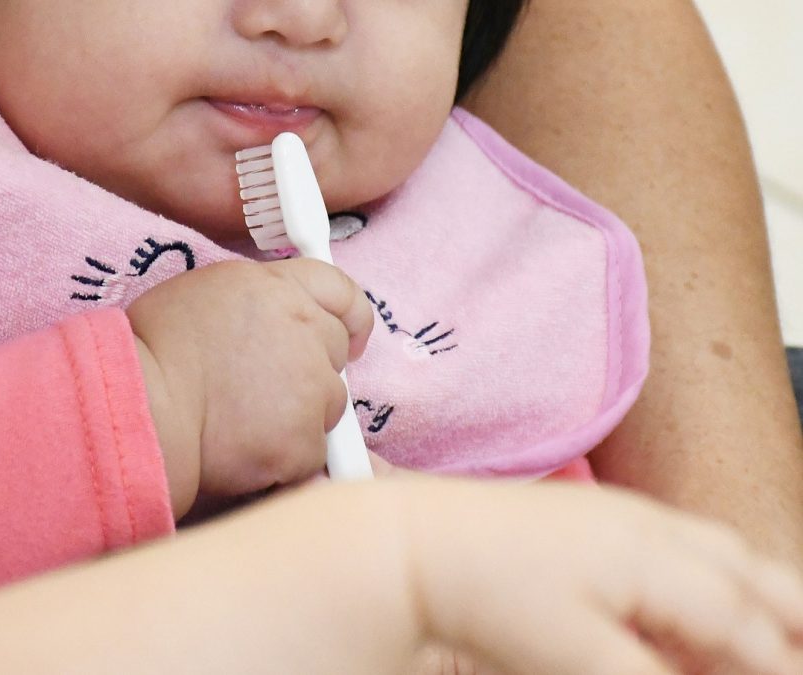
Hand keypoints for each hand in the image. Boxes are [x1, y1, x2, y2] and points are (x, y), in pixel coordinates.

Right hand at [127, 259, 373, 517]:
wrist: (138, 410)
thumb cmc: (149, 353)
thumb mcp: (202, 293)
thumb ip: (255, 303)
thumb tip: (275, 320)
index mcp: (275, 288)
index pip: (340, 291)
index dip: (349, 317)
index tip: (350, 338)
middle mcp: (303, 329)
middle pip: (335, 351)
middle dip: (310, 371)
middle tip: (260, 390)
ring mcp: (311, 387)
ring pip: (328, 407)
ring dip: (298, 417)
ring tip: (242, 422)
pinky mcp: (304, 441)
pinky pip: (310, 453)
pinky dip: (285, 458)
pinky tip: (244, 450)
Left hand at [394, 478, 802, 673]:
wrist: (423, 542)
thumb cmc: (493, 594)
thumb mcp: (579, 658)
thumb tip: (696, 674)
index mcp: (655, 562)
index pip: (743, 623)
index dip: (776, 659)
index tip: (787, 670)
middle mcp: (649, 527)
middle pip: (744, 572)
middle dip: (786, 613)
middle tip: (798, 644)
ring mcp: (621, 513)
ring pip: (715, 548)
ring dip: (751, 588)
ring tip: (772, 626)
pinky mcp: (595, 514)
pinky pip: (676, 538)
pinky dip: (706, 571)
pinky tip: (695, 601)